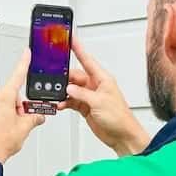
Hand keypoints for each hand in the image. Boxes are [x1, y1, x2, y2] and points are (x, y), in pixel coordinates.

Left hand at [0, 51, 45, 165]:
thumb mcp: (24, 128)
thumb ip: (34, 118)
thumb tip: (39, 116)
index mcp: (3, 97)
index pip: (17, 75)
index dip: (24, 63)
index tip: (26, 52)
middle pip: (10, 96)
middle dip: (17, 107)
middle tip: (19, 121)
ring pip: (1, 105)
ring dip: (7, 113)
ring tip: (8, 129)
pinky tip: (0, 130)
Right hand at [63, 36, 149, 156]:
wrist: (122, 136)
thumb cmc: (119, 117)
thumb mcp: (99, 102)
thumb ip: (82, 94)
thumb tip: (69, 88)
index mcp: (102, 79)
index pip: (87, 60)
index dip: (78, 49)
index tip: (70, 39)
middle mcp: (95, 86)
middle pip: (75, 76)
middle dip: (64, 79)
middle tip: (54, 81)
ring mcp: (90, 96)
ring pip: (71, 89)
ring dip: (63, 93)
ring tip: (56, 97)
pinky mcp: (85, 107)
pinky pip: (71, 101)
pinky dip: (64, 102)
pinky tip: (60, 105)